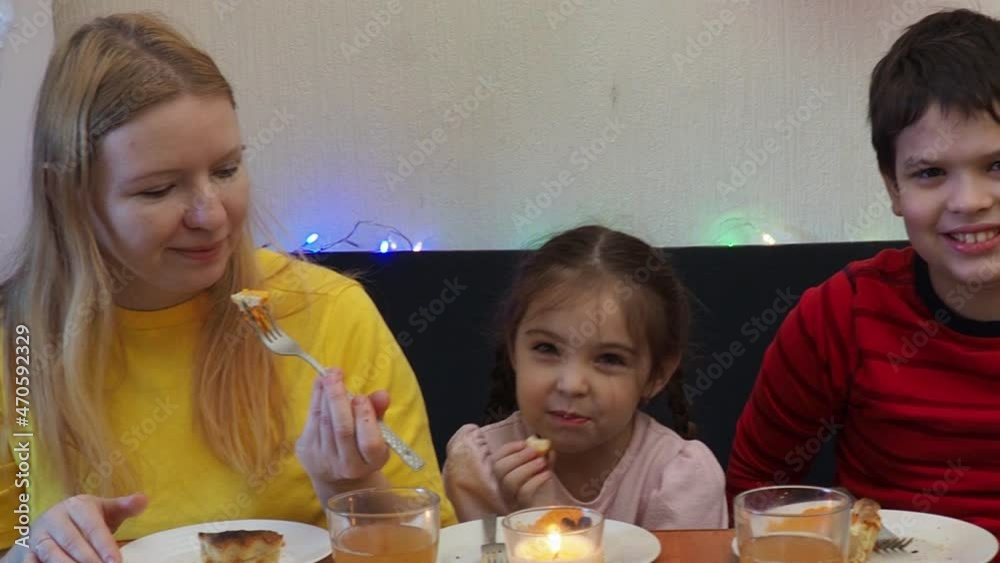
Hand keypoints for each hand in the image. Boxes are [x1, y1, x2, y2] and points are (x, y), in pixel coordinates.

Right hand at [9, 493, 146, 562]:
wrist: (54, 521)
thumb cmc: (87, 517)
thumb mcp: (105, 509)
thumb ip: (124, 507)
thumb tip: (144, 499)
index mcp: (77, 506)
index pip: (93, 527)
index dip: (104, 545)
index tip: (116, 561)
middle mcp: (55, 518)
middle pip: (73, 542)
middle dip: (89, 559)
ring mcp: (39, 535)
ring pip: (52, 553)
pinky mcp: (29, 550)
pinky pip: (32, 561)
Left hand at [296, 368, 390, 484]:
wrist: (337, 477)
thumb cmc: (361, 446)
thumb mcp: (376, 431)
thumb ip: (379, 411)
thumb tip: (382, 394)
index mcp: (371, 462)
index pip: (370, 443)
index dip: (365, 418)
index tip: (361, 397)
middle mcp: (348, 466)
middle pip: (342, 430)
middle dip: (338, 399)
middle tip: (336, 374)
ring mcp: (324, 460)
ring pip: (324, 422)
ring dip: (325, 395)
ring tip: (329, 375)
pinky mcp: (307, 453)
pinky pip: (312, 421)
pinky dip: (316, 399)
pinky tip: (320, 384)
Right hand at [492, 440, 552, 510]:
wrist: (549, 512)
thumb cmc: (541, 488)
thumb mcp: (540, 469)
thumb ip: (542, 457)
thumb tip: (546, 445)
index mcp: (500, 476)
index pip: (495, 459)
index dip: (508, 449)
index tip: (524, 443)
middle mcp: (500, 487)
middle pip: (499, 470)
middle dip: (517, 457)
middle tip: (534, 451)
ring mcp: (509, 499)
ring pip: (510, 481)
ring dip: (527, 467)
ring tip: (542, 461)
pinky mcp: (521, 507)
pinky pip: (524, 493)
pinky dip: (536, 480)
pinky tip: (548, 474)